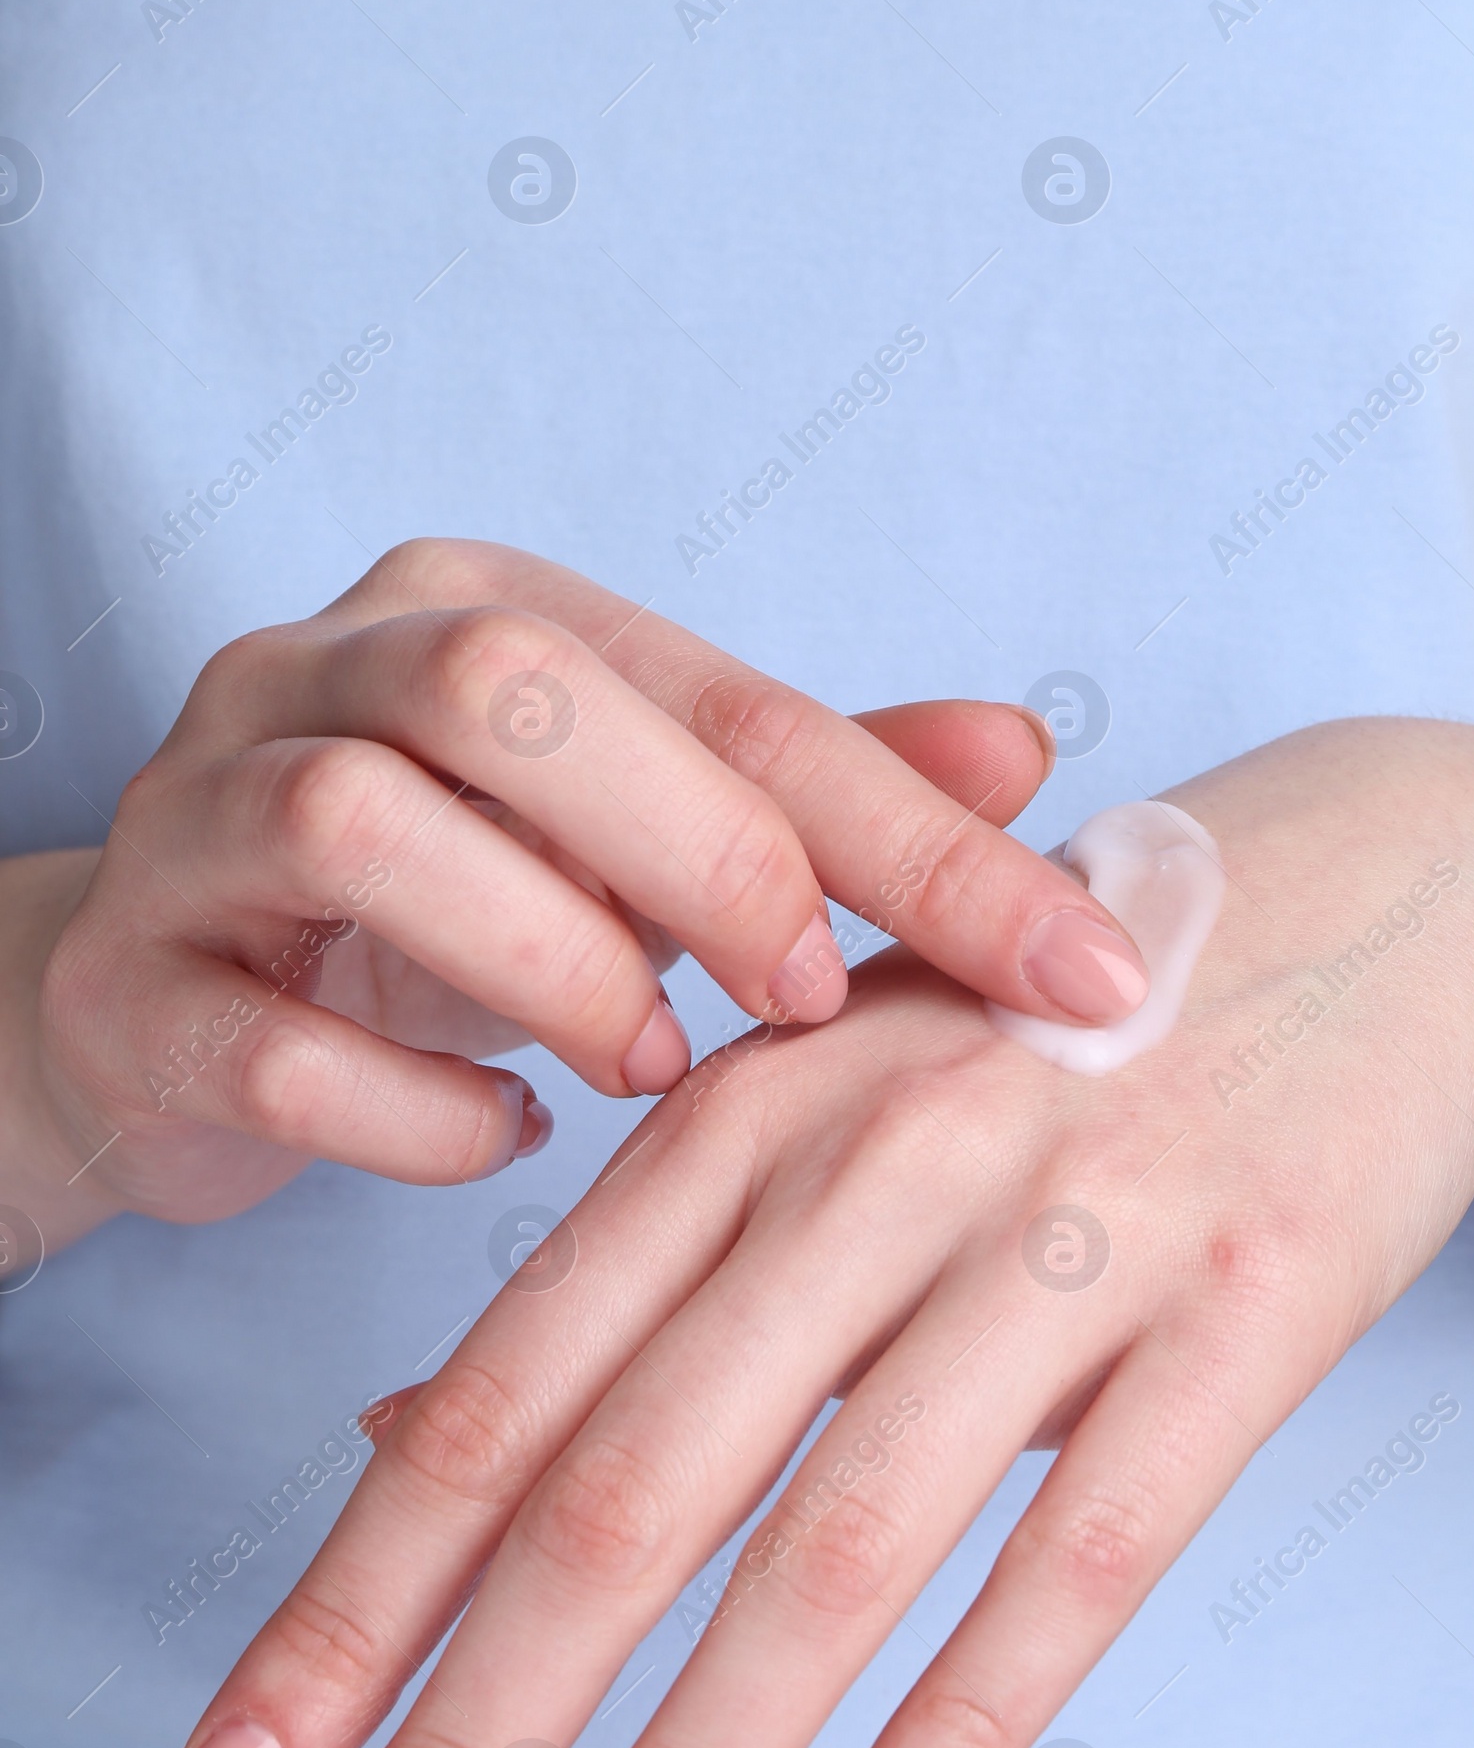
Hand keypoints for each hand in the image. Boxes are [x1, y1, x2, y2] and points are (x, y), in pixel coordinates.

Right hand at [10, 537, 1147, 1244]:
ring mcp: (195, 822)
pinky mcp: (126, 989)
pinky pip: (268, 1046)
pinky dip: (414, 1116)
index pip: (728, 696)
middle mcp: (317, 672)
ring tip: (639, 1069)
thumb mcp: (631, 837)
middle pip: (513, 691)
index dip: (915, 835)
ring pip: (359, 825)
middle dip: (706, 857)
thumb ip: (811, 792)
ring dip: (551, 968)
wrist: (164, 998)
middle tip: (803, 1002)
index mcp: (474, 610)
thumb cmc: (439, 910)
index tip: (1073, 972)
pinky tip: (496, 1137)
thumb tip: (1024, 753)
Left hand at [170, 718, 1473, 1747]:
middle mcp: (873, 1162)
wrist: (1366, 893)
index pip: (499, 1398)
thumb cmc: (1047, 1026)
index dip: (348, 1609)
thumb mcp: (817, 1103)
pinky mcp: (1244, 1303)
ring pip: (839, 1544)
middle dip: (466, 1744)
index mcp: (742, 1114)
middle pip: (624, 1492)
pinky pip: (1090, 1546)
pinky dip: (967, 1720)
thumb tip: (388, 1452)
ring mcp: (1067, 1228)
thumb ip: (625, 1286)